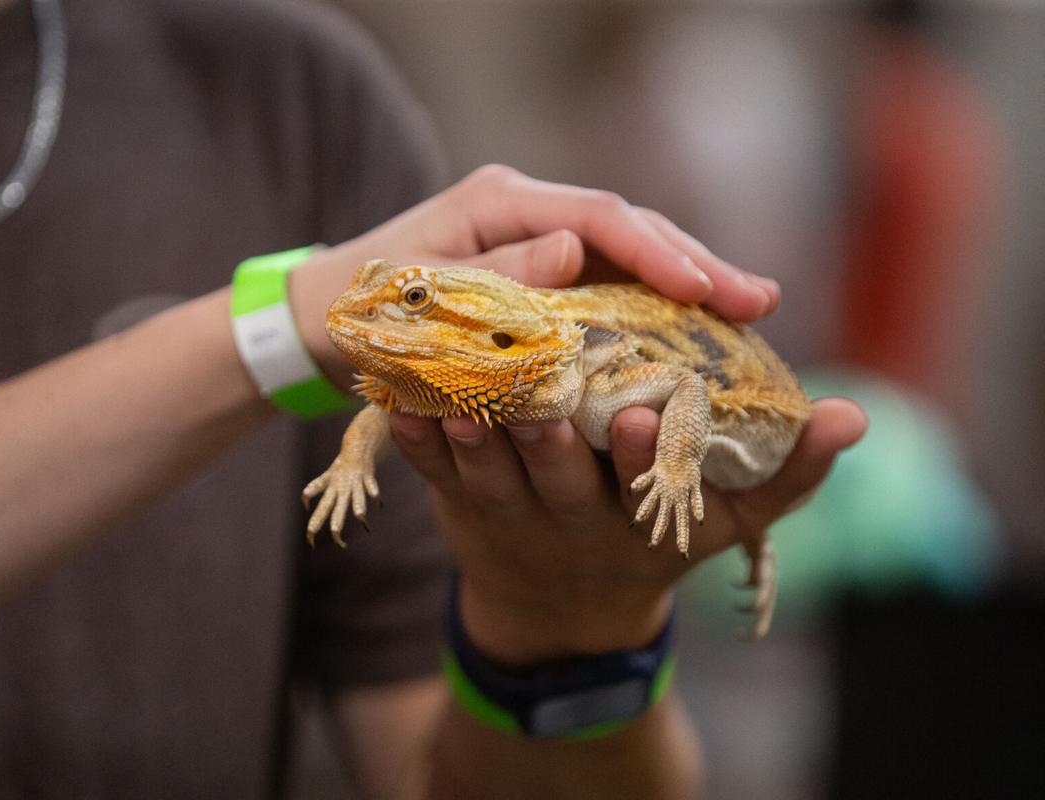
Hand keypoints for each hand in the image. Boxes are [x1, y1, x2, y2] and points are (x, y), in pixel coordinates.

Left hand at [288, 165, 778, 386]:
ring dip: (685, 282)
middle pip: (628, 228)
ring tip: (747, 311)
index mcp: (500, 200)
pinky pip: (606, 281)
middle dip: (695, 264)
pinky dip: (650, 303)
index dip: (658, 253)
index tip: (707, 292)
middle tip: (759, 302)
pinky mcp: (537, 272)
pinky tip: (693, 326)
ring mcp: (534, 239)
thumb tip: (576, 250)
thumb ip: (499, 276)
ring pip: (626, 253)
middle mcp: (526, 210)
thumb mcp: (422, 297)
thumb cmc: (364, 309)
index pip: (598, 217)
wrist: (324, 321)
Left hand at [388, 398, 866, 665]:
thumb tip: (854, 418)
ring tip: (458, 390)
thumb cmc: (653, 542)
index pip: (648, 481)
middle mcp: (572, 514)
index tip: (647, 413)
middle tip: (541, 394)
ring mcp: (509, 509)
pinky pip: (432, 472)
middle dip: (549, 435)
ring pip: (488, 470)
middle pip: (557, 473)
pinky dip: (416, 440)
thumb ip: (790, 472)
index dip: (646, 454)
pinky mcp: (459, 501)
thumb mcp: (728, 520)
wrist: (561, 608)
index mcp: (640, 514)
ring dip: (471, 433)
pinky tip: (402, 400)